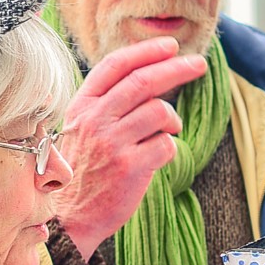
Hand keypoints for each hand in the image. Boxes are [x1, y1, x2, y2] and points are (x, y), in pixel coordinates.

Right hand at [52, 38, 207, 257]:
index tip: (170, 46)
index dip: (146, 51)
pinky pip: (166, 145)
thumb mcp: (79, 130)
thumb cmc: (79, 173)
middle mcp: (95, 120)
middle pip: (144, 81)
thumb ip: (105, 105)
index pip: (116, 65)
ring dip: (173, 118)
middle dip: (177, 68)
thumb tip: (149, 78)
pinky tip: (158, 156)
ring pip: (159, 112)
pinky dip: (169, 148)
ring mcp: (112, 143)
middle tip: (198, 65)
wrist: (66, 218)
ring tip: (170, 128)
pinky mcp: (130, 168)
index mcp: (82, 106)